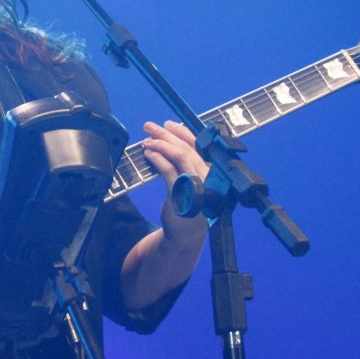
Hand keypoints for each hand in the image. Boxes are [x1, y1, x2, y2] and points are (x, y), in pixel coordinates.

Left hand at [141, 121, 209, 245]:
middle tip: (149, 126)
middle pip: (187, 148)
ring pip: (180, 156)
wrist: (186, 234)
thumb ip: (187, 164)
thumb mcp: (192, 182)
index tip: (168, 124)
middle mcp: (208, 176)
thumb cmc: (189, 206)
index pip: (199, 145)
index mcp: (212, 171)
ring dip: (161, 144)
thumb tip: (171, 140)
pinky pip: (169, 171)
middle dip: (167, 134)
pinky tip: (148, 154)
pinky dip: (158, 159)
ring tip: (146, 140)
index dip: (183, 132)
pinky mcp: (183, 194)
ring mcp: (197, 185)